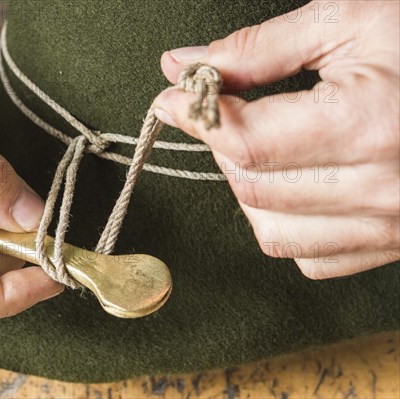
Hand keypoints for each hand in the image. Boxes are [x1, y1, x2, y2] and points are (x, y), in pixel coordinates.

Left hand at [153, 1, 398, 278]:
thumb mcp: (351, 21)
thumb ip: (259, 49)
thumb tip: (184, 65)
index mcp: (369, 125)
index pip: (245, 141)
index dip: (197, 117)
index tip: (174, 96)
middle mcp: (382, 189)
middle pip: (251, 187)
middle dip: (222, 145)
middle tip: (226, 110)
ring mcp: (390, 225)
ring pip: (272, 231)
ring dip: (248, 187)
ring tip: (264, 144)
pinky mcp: (392, 243)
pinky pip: (310, 257)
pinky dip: (284, 223)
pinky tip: (296, 184)